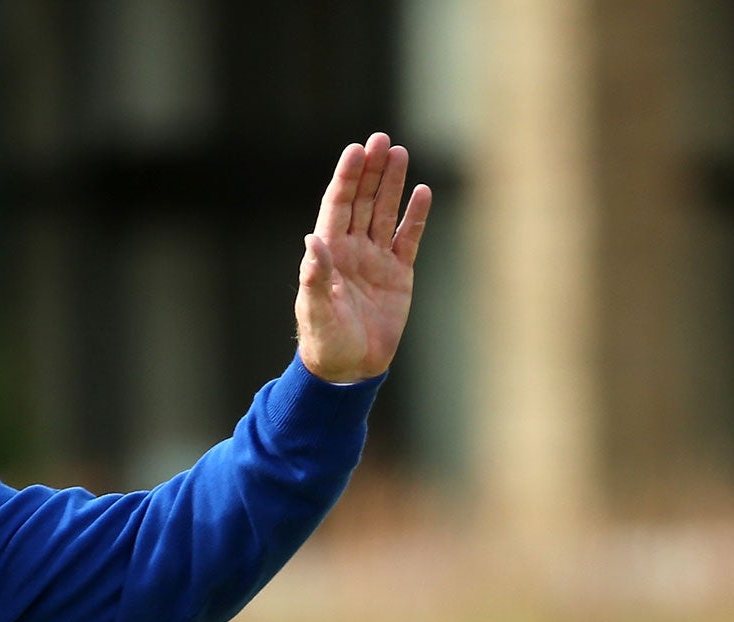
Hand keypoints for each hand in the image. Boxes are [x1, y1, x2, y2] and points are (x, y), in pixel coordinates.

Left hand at [296, 132, 431, 383]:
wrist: (350, 370)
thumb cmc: (326, 344)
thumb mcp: (316, 313)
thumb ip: (315, 278)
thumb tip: (312, 241)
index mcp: (329, 254)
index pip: (337, 206)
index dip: (346, 178)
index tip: (356, 150)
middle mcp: (351, 251)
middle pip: (361, 201)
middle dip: (370, 171)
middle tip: (380, 139)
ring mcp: (376, 260)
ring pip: (384, 212)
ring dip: (391, 184)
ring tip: (399, 153)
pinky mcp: (398, 274)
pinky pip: (408, 238)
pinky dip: (415, 216)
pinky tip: (422, 192)